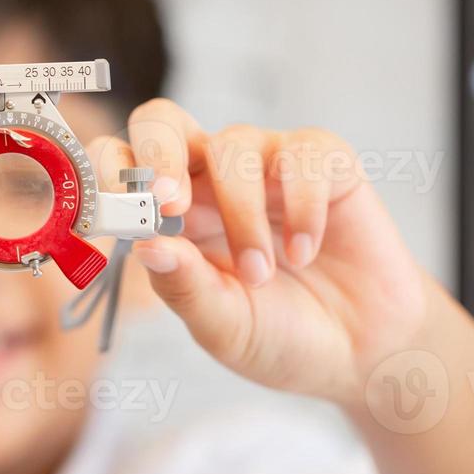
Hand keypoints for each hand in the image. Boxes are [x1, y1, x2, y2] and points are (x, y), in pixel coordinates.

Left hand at [97, 100, 427, 405]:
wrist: (364, 353)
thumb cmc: (282, 336)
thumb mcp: (222, 326)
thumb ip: (184, 287)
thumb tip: (141, 244)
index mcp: (171, 213)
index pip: (122, 163)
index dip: (108, 173)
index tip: (117, 211)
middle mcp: (211, 178)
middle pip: (163, 121)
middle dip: (157, 153)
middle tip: (169, 203)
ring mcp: (267, 164)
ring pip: (232, 146)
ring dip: (241, 214)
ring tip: (261, 274)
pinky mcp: (325, 163)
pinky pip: (303, 155)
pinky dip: (300, 208)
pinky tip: (305, 251)